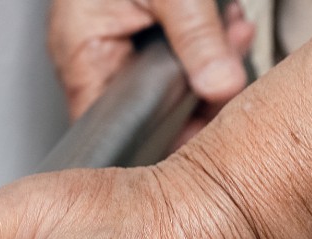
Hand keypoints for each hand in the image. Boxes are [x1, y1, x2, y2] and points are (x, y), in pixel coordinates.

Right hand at [50, 0, 254, 143]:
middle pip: (146, 106)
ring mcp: (113, 40)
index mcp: (81, 51)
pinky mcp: (135, 27)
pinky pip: (172, 52)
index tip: (197, 136)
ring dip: (207, 63)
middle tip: (231, 76)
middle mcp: (92, 53)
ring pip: (166, 79)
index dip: (156, 138)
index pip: (112, 126)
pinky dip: (203, 41)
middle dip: (197, 93)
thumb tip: (222, 86)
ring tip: (231, 35)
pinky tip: (224, 26)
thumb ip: (196, 37)